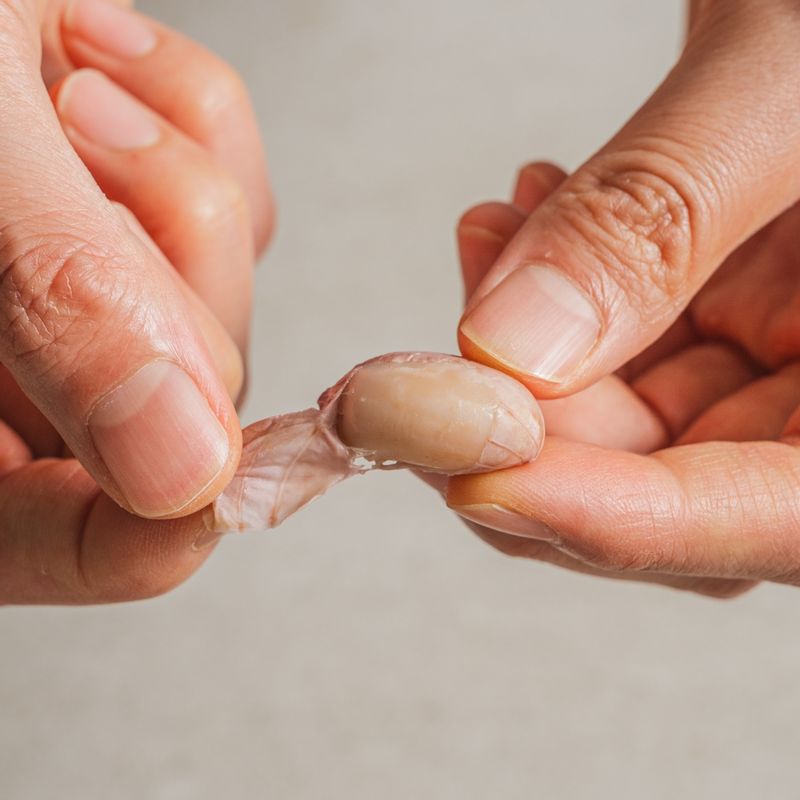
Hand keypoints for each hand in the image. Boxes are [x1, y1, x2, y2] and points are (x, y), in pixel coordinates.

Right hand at [0, 0, 272, 603]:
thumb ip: (61, 304)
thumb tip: (184, 466)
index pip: (61, 542)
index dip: (148, 533)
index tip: (220, 482)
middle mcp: (12, 367)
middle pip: (171, 418)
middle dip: (161, 286)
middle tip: (79, 150)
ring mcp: (79, 292)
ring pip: (219, 317)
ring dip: (178, 191)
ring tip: (66, 87)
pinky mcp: (136, 213)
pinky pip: (242, 213)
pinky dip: (202, 135)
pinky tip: (105, 67)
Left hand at [448, 0, 799, 591]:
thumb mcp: (791, 83)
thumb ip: (659, 215)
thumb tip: (511, 346)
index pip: (765, 516)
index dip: (613, 520)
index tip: (473, 480)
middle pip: (671, 483)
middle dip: (533, 432)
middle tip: (430, 372)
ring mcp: (781, 356)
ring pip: (622, 422)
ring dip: (520, 357)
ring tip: (488, 239)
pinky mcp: (726, 310)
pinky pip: (616, 349)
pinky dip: (542, 304)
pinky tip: (515, 224)